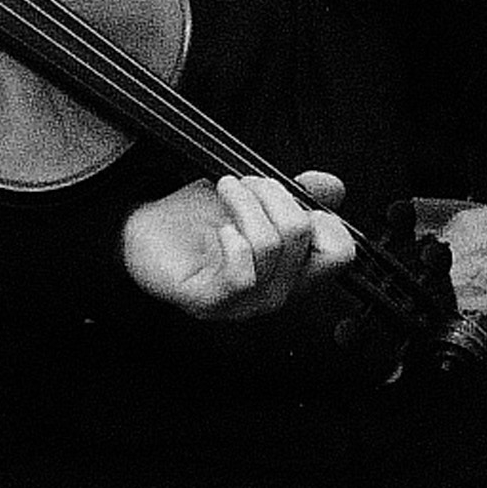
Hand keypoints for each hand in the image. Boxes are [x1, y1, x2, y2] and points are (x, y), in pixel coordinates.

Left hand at [121, 170, 354, 320]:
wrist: (146, 231)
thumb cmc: (197, 221)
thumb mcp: (255, 199)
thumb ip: (298, 193)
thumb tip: (332, 186)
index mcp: (294, 270)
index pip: (341, 254)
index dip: (324, 217)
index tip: (293, 196)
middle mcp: (277, 291)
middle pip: (303, 235)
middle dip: (273, 193)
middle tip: (247, 183)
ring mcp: (245, 303)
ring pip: (270, 244)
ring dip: (245, 203)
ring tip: (226, 191)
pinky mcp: (211, 304)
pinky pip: (241, 273)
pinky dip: (232, 239)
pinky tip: (220, 230)